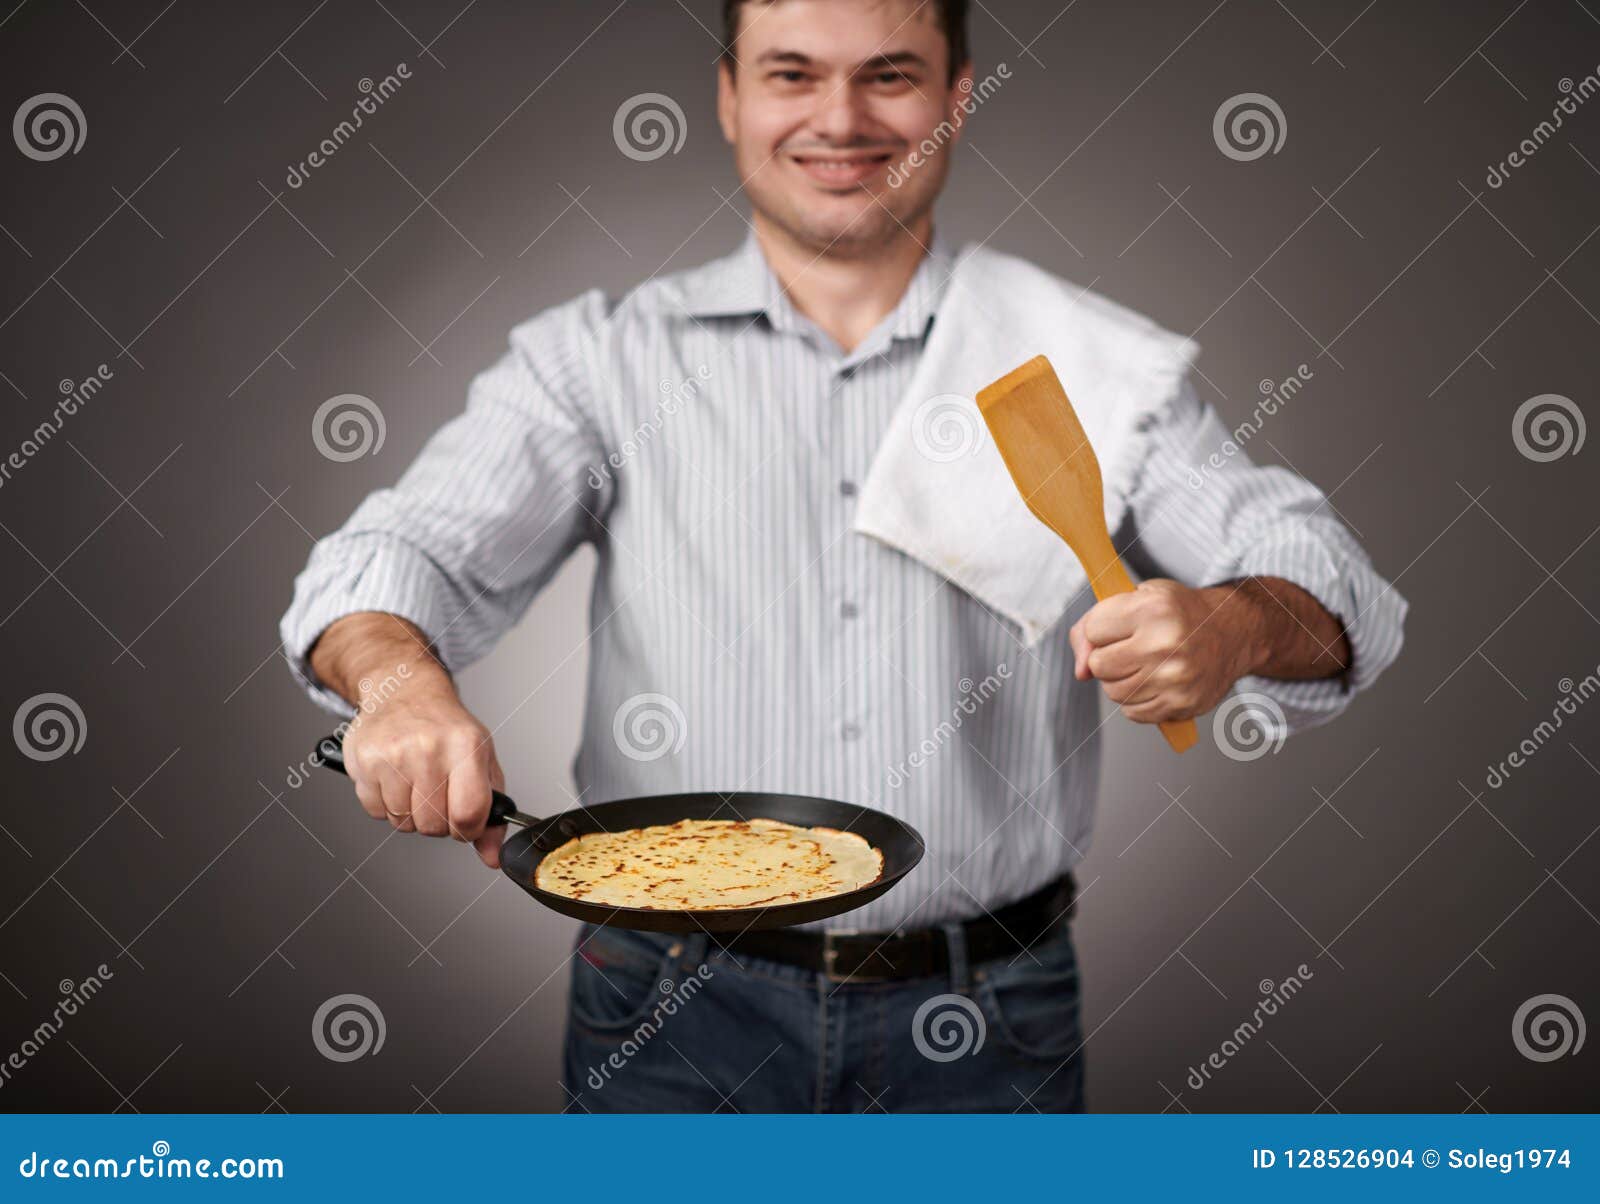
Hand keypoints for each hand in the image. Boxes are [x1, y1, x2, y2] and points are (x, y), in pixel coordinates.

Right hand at [342, 672, 507, 867]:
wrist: (405, 691)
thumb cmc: (447, 728)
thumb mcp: (481, 760)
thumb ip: (491, 810)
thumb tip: (492, 857)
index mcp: (466, 746)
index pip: (468, 814)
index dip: (467, 830)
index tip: (465, 823)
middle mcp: (429, 747)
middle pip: (434, 824)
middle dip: (438, 821)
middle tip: (438, 796)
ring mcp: (393, 753)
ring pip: (403, 822)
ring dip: (410, 813)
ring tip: (415, 782)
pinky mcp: (365, 759)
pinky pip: (376, 811)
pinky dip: (385, 804)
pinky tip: (393, 778)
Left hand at [1069, 579, 1253, 725]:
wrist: (1233, 630)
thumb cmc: (1181, 612)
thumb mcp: (1139, 596)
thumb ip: (1095, 624)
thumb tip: (1080, 671)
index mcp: (1153, 610)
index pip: (1092, 630)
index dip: (1099, 630)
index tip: (1116, 627)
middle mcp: (1164, 645)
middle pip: (1099, 666)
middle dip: (1107, 658)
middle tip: (1130, 648)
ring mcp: (1174, 678)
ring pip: (1113, 692)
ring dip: (1120, 681)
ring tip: (1143, 664)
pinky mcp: (1181, 703)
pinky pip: (1133, 713)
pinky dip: (1137, 700)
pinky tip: (1154, 681)